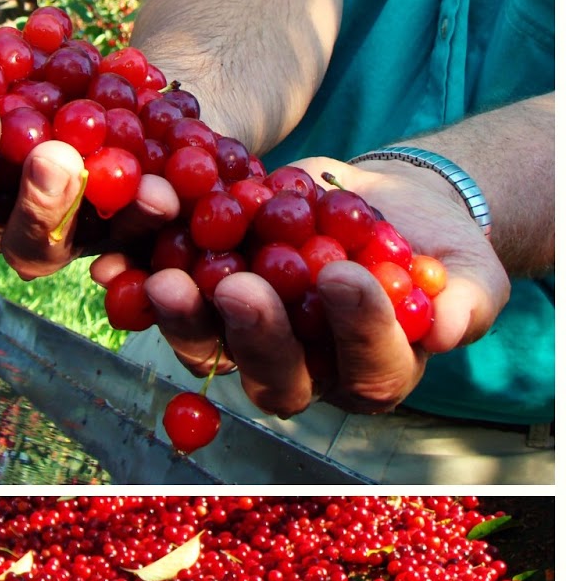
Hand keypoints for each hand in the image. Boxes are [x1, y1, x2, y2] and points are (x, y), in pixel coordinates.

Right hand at [0, 1, 178, 278]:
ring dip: (43, 202)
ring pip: (29, 245)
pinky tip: (159, 190)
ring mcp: (38, 241)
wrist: (135, 107)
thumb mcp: (22, 53)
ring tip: (59, 157)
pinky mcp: (104, 249)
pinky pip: (119, 242)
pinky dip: (139, 213)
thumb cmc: (57, 77)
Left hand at [92, 157, 510, 414]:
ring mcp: (241, 345)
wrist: (377, 206)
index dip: (356, 328)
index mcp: (371, 374)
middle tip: (239, 286)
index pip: (368, 367)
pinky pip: (164, 305)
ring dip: (182, 316)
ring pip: (208, 345)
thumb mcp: (466, 268)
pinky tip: (116, 264)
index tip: (344, 274)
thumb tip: (444, 326)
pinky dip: (135, 284)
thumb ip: (463, 302)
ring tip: (166, 277)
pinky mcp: (199, 308)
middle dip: (254, 330)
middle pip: (273, 370)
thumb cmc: (433, 248)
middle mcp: (301, 373)